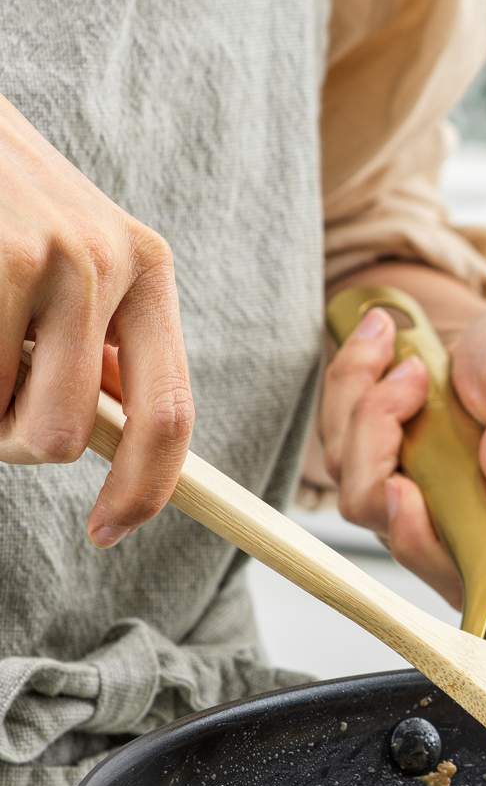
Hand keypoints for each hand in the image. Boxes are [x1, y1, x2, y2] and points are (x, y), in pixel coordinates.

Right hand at [0, 96, 193, 545]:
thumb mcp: (70, 262)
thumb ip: (98, 344)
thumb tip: (116, 439)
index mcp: (148, 270)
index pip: (169, 415)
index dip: (143, 490)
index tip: (109, 533)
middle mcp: (115, 260)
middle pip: (67, 433)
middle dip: (11, 443)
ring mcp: (53, 253)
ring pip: (7, 413)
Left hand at [319, 299, 485, 605]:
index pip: (470, 562)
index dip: (421, 538)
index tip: (401, 485)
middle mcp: (481, 526)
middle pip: (398, 531)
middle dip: (376, 449)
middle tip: (409, 372)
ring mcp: (432, 507)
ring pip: (361, 492)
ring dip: (359, 410)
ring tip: (392, 345)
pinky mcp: (397, 481)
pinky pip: (346, 456)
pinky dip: (349, 394)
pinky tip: (379, 348)